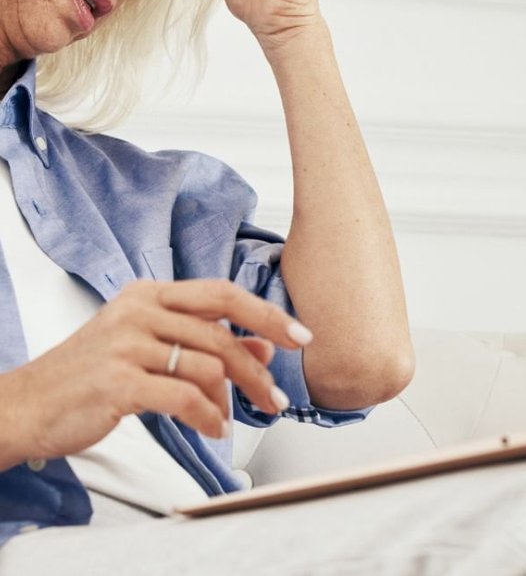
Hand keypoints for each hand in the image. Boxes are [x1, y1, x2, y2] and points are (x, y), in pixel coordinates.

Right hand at [0, 280, 309, 466]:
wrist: (26, 405)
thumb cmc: (91, 375)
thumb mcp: (149, 348)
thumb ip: (204, 343)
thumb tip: (263, 347)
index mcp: (149, 294)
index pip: (222, 294)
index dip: (266, 314)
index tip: (300, 335)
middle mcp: (138, 311)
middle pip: (222, 334)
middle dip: (258, 370)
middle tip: (277, 398)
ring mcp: (126, 344)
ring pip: (207, 367)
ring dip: (231, 401)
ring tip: (231, 420)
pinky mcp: (117, 381)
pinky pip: (184, 398)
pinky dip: (207, 417)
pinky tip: (213, 429)